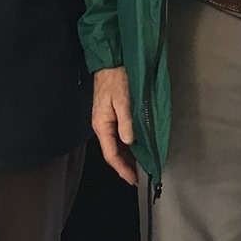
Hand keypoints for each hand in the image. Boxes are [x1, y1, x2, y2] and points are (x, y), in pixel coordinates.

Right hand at [90, 66, 137, 185]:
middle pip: (112, 152)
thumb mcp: (123, 101)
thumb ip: (126, 122)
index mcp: (102, 125)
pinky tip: (135, 149)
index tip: (133, 179)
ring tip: (139, 167)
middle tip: (138, 176)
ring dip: (126, 157)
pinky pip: (118, 137)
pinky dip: (127, 146)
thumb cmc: (116, 79)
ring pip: (116, 145)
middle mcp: (102, 126)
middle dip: (124, 166)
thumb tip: (129, 142)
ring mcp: (106, 121)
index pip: (110, 154)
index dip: (122, 168)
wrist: (111, 62)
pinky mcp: (111, 116)